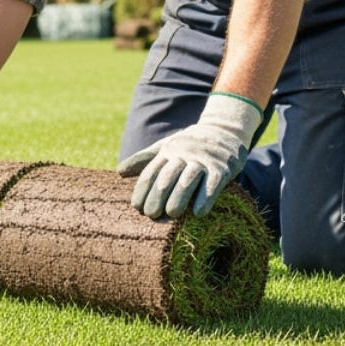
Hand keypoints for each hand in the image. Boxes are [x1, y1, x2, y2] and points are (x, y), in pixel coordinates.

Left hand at [119, 93, 263, 218]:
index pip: (151, 172)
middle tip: (151, 215)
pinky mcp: (222, 169)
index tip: (137, 207)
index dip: (142, 190)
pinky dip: (205, 199)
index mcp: (168, 152)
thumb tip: (119, 172)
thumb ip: (144, 160)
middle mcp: (184, 155)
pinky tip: (198, 213)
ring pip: (188, 180)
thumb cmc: (190, 145)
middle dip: (157, 197)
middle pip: (167, 177)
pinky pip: (213, 184)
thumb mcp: (166, 147)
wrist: (225, 130)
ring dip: (179, 198)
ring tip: (172, 214)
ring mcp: (203, 161)